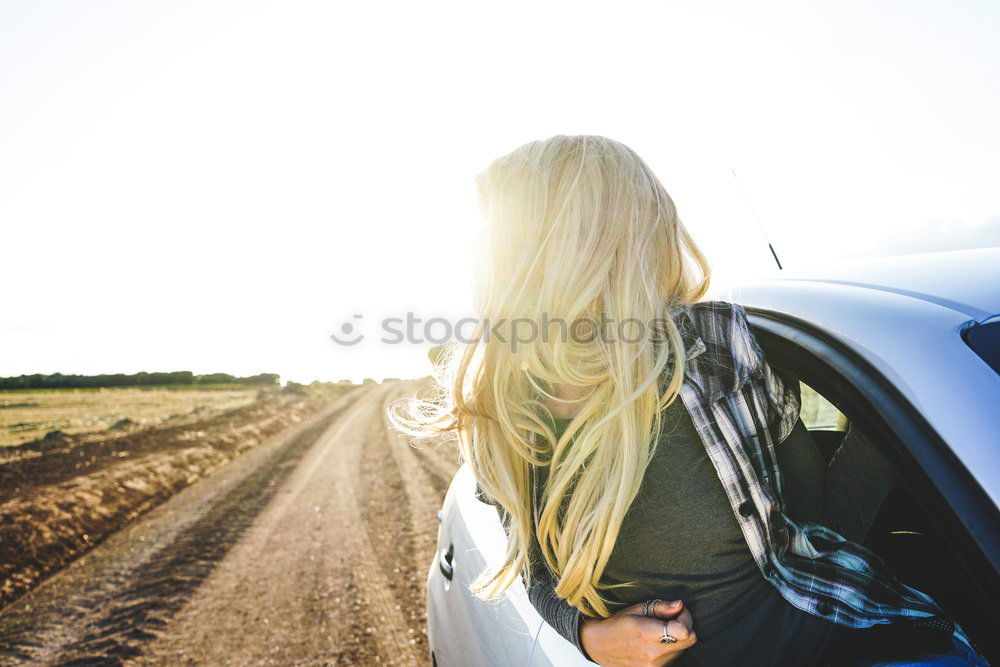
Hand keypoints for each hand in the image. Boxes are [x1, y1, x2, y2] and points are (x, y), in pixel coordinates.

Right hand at [578, 599, 695, 665]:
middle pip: (689, 641)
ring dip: (677, 638)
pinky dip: (671, 647)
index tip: (678, 611)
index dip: (686, 618)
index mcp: (647, 634)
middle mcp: (653, 653)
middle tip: (672, 618)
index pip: (684, 631)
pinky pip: (674, 657)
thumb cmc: (618, 624)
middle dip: (685, 626)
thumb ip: (660, 607)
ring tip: (660, 630)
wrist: (600, 645)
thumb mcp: (636, 609)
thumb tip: (680, 605)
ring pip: (683, 649)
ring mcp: (654, 666)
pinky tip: (657, 641)